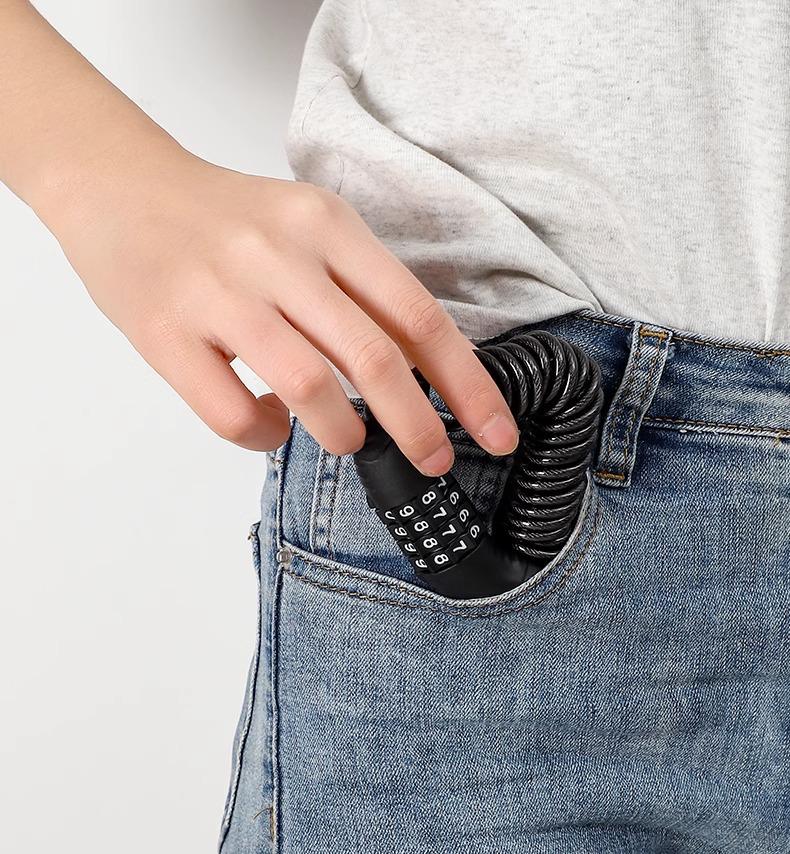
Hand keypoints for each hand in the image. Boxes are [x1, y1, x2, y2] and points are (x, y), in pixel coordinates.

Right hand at [46, 150, 519, 475]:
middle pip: (374, 357)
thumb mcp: (306, 227)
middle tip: (434, 463)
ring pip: (308, 389)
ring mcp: (219, 294)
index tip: (496, 433)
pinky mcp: (165, 333)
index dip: (467, 383)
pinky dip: (265, 437)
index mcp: (327, 224)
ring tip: (347, 440)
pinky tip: (270, 424)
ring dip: (342, 433)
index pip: (417, 314)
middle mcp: (278, 255)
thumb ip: (358, 291)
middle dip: (418, 426)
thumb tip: (417, 376)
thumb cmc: (225, 218)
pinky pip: (232, 413)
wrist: (118, 185)